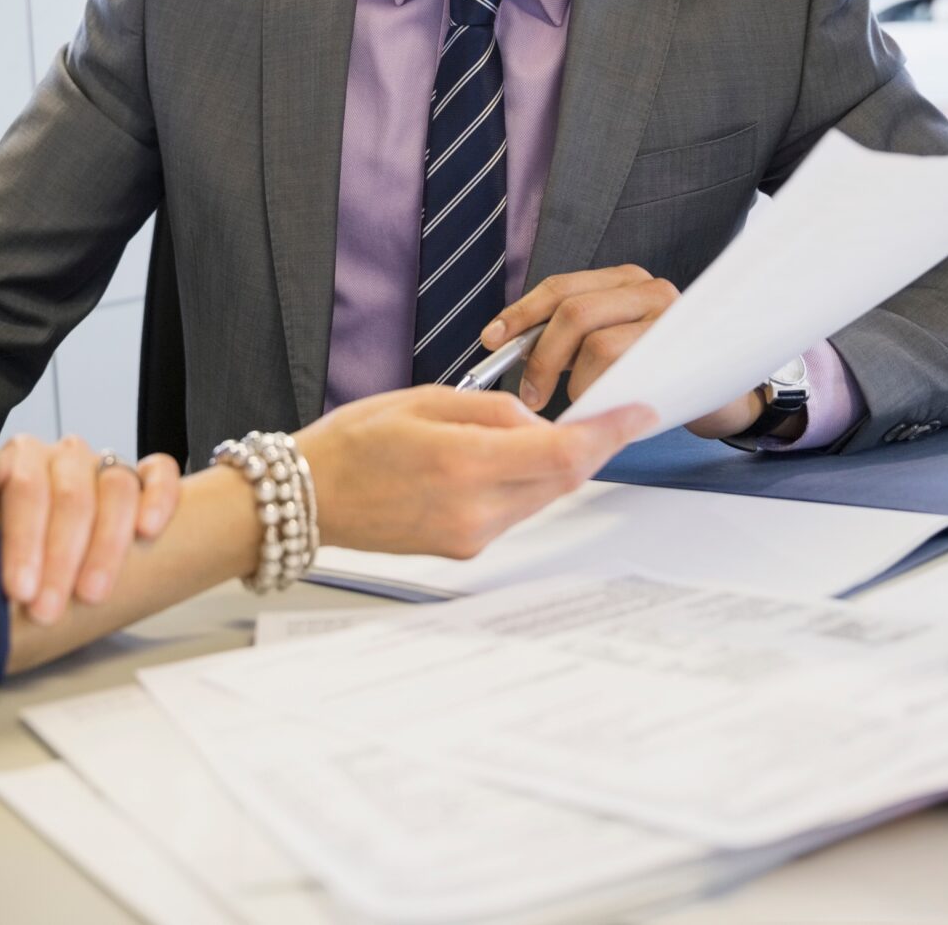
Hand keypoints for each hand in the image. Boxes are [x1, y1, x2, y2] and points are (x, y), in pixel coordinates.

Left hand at [0, 436, 181, 622]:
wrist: (23, 525)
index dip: (23, 540)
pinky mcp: (141, 476)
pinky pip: (159, 473)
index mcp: (23, 455)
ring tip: (93, 594)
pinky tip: (150, 530)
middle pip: (72, 497)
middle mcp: (66, 456)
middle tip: (48, 610)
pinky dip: (159, 497)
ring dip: (107, 545)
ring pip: (117, 489)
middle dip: (60, 558)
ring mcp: (105, 464)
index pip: (25, 487)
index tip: (19, 590)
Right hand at [294, 386, 656, 559]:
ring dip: (552, 465)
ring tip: (525, 434)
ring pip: (542, 496)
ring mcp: (471, 536)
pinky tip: (496, 462)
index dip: (608, 434)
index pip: (562, 453)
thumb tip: (539, 422)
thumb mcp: (424, 400)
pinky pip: (515, 511)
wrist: (310, 498)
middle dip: (589, 446)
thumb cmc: (354, 443)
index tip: (638, 413)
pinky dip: (522, 484)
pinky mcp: (465, 548)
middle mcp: (473, 509)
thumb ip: (492, 410)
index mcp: (462, 463)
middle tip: (606, 415)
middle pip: (562, 479)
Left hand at [493, 265, 769, 437]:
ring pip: (594, 343)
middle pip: (571, 311)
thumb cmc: (656, 375)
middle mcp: (647, 287)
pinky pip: (621, 366)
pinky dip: (601, 390)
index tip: (491, 340)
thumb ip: (570, 337)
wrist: (724, 400)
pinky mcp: (682, 345)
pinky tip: (607, 403)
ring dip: (578, 382)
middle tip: (532, 393)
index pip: (560, 288)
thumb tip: (510, 344)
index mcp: (623, 281)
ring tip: (589, 399)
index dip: (520, 314)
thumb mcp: (611, 345)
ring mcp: (668, 315)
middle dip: (540, 356)